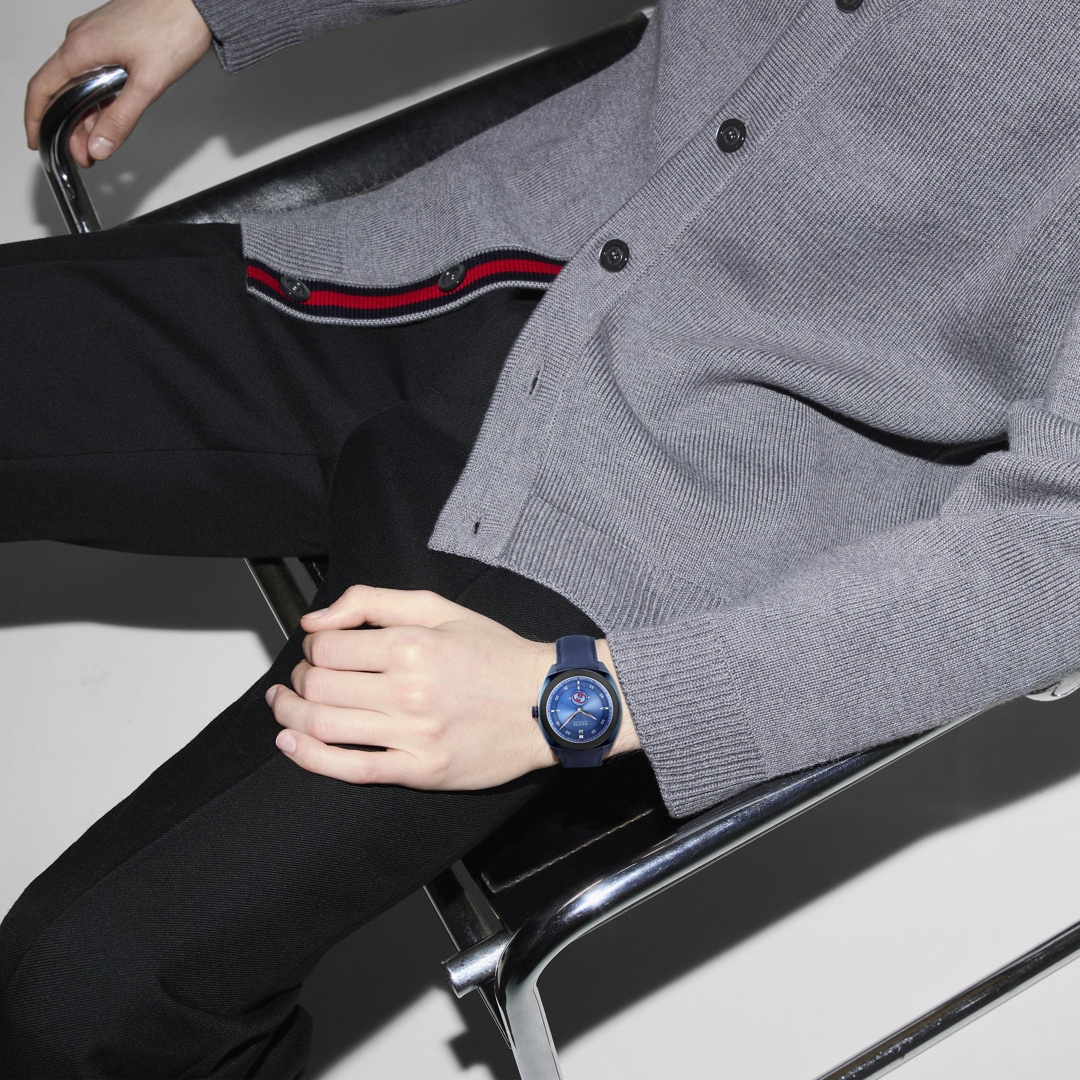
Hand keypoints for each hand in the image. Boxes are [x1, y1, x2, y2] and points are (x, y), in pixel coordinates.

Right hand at [25, 0, 211, 166]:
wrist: (194, 2)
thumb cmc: (173, 28)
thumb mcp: (147, 84)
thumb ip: (121, 118)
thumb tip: (99, 145)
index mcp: (80, 48)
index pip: (43, 89)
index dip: (36, 119)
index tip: (37, 142)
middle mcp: (81, 40)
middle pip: (62, 92)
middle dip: (69, 127)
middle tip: (85, 156)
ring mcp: (96, 38)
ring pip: (80, 84)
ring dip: (86, 116)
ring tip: (98, 145)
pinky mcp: (112, 39)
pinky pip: (95, 73)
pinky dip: (98, 99)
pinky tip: (109, 117)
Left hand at [267, 585, 560, 789]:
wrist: (547, 703)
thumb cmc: (496, 655)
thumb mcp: (439, 609)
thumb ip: (372, 603)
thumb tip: (316, 620)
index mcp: (412, 645)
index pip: (328, 647)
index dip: (312, 647)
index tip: (320, 649)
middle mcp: (409, 690)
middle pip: (319, 687)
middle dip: (299, 681)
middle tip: (304, 679)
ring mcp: (414, 734)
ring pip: (325, 727)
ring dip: (291, 717)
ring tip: (286, 708)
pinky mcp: (421, 770)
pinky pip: (352, 769)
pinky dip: (310, 759)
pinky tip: (291, 745)